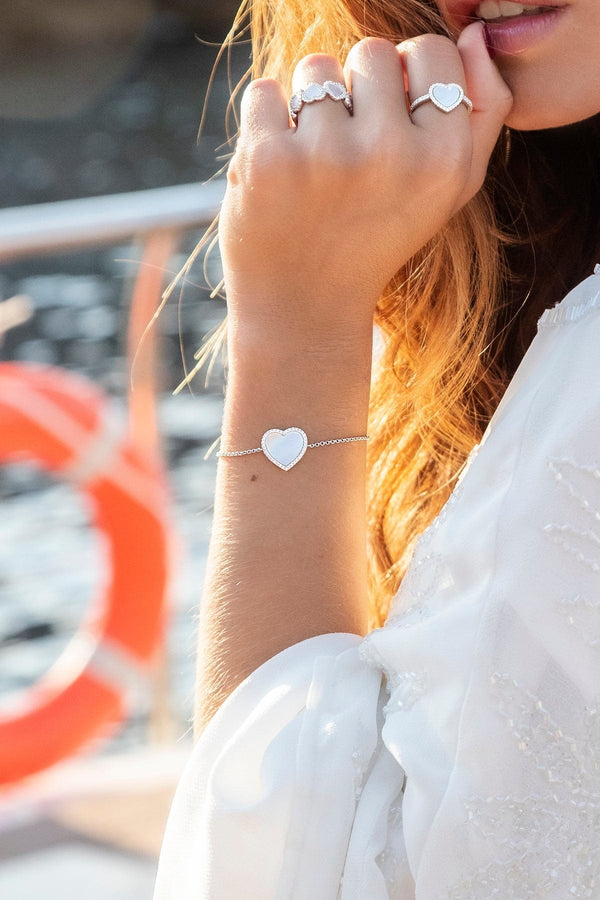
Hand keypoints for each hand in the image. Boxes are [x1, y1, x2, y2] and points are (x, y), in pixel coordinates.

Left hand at [219, 23, 511, 344]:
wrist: (304, 307)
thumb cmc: (379, 239)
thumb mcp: (450, 192)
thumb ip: (482, 113)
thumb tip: (475, 34)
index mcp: (445, 160)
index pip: (432, 51)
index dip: (406, 78)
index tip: (392, 122)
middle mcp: (391, 154)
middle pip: (373, 53)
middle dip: (358, 93)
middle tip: (350, 157)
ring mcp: (325, 156)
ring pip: (317, 67)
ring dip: (310, 107)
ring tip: (314, 166)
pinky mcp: (268, 160)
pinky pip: (264, 92)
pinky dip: (266, 124)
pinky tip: (280, 174)